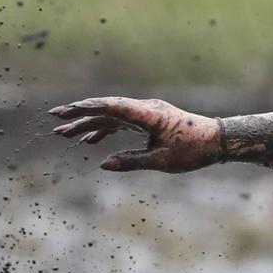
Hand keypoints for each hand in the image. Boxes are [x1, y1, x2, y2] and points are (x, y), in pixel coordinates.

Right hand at [49, 98, 222, 172]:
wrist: (217, 141)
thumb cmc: (193, 151)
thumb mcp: (161, 161)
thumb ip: (130, 162)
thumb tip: (104, 164)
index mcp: (147, 115)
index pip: (111, 107)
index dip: (86, 109)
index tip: (66, 112)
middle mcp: (144, 109)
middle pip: (106, 109)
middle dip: (79, 115)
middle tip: (55, 119)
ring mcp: (145, 114)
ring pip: (111, 116)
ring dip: (88, 125)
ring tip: (66, 134)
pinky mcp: (148, 121)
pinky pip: (121, 123)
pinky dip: (105, 130)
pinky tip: (90, 142)